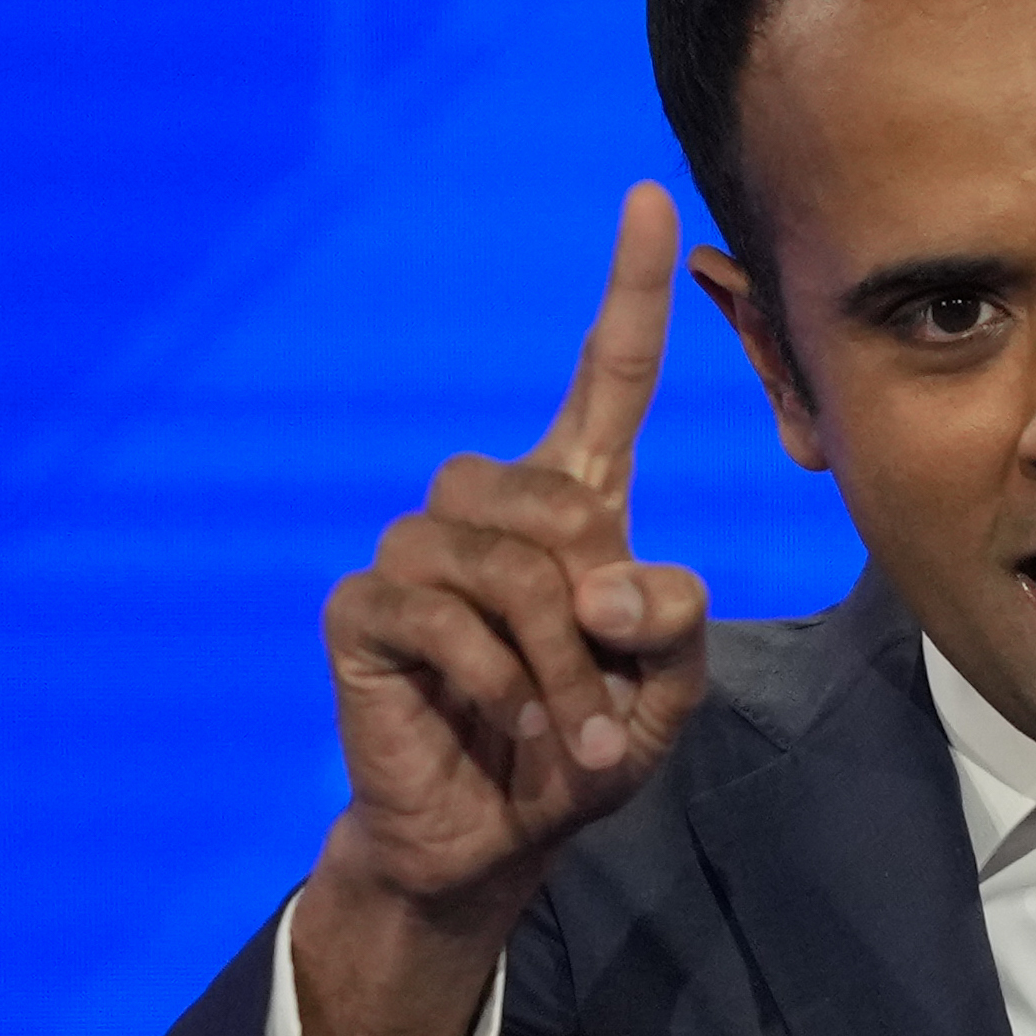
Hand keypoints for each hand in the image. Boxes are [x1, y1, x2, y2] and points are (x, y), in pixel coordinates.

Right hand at [294, 183, 711, 1035]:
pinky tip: (503, 724)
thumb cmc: (585, 748)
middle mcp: (488, 509)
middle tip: (612, 709)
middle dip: (601, 621)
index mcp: (574, 503)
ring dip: (555, 666)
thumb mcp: (667, 691)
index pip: (604, 375)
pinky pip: (437, 614)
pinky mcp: (361, 609)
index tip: (652, 197)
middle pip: (558, 505)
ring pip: (503, 568)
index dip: (632, 290)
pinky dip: (495, 681)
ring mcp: (414, 552)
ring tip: (572, 737)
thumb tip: (605, 578)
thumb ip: (673, 623)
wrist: (493, 838)